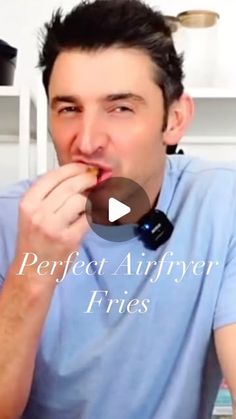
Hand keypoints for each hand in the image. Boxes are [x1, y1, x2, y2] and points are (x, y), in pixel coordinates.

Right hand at [12, 163, 96, 283]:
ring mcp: (54, 226)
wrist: (33, 270)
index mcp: (29, 202)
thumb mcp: (33, 213)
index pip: (53, 176)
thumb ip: (49, 195)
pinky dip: (95, 212)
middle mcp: (39, 213)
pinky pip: (88, 217)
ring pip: (80, 200)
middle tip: (96, 178)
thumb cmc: (34, 241)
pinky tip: (96, 212)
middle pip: (69, 185)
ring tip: (93, 199)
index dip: (73, 168)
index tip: (84, 167)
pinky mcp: (69, 239)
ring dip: (91, 197)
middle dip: (87, 179)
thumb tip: (75, 177)